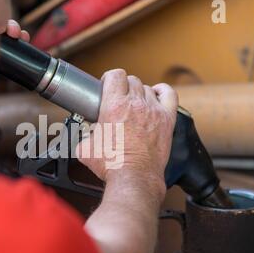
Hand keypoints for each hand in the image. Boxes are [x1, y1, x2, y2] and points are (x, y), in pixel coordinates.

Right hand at [77, 69, 177, 196]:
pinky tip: (156, 96)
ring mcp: (153, 111)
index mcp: (114, 105)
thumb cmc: (112, 165)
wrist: (134, 177)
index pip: (115, 75)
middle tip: (118, 100)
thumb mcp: (85, 149)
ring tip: (134, 105)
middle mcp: (135, 104)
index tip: (106, 86)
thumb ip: (83, 136)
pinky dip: (162, 92)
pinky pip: (169, 95)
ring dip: (139, 93)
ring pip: (147, 88)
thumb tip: (84, 136)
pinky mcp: (166, 120)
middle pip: (131, 80)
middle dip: (123, 87)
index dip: (109, 78)